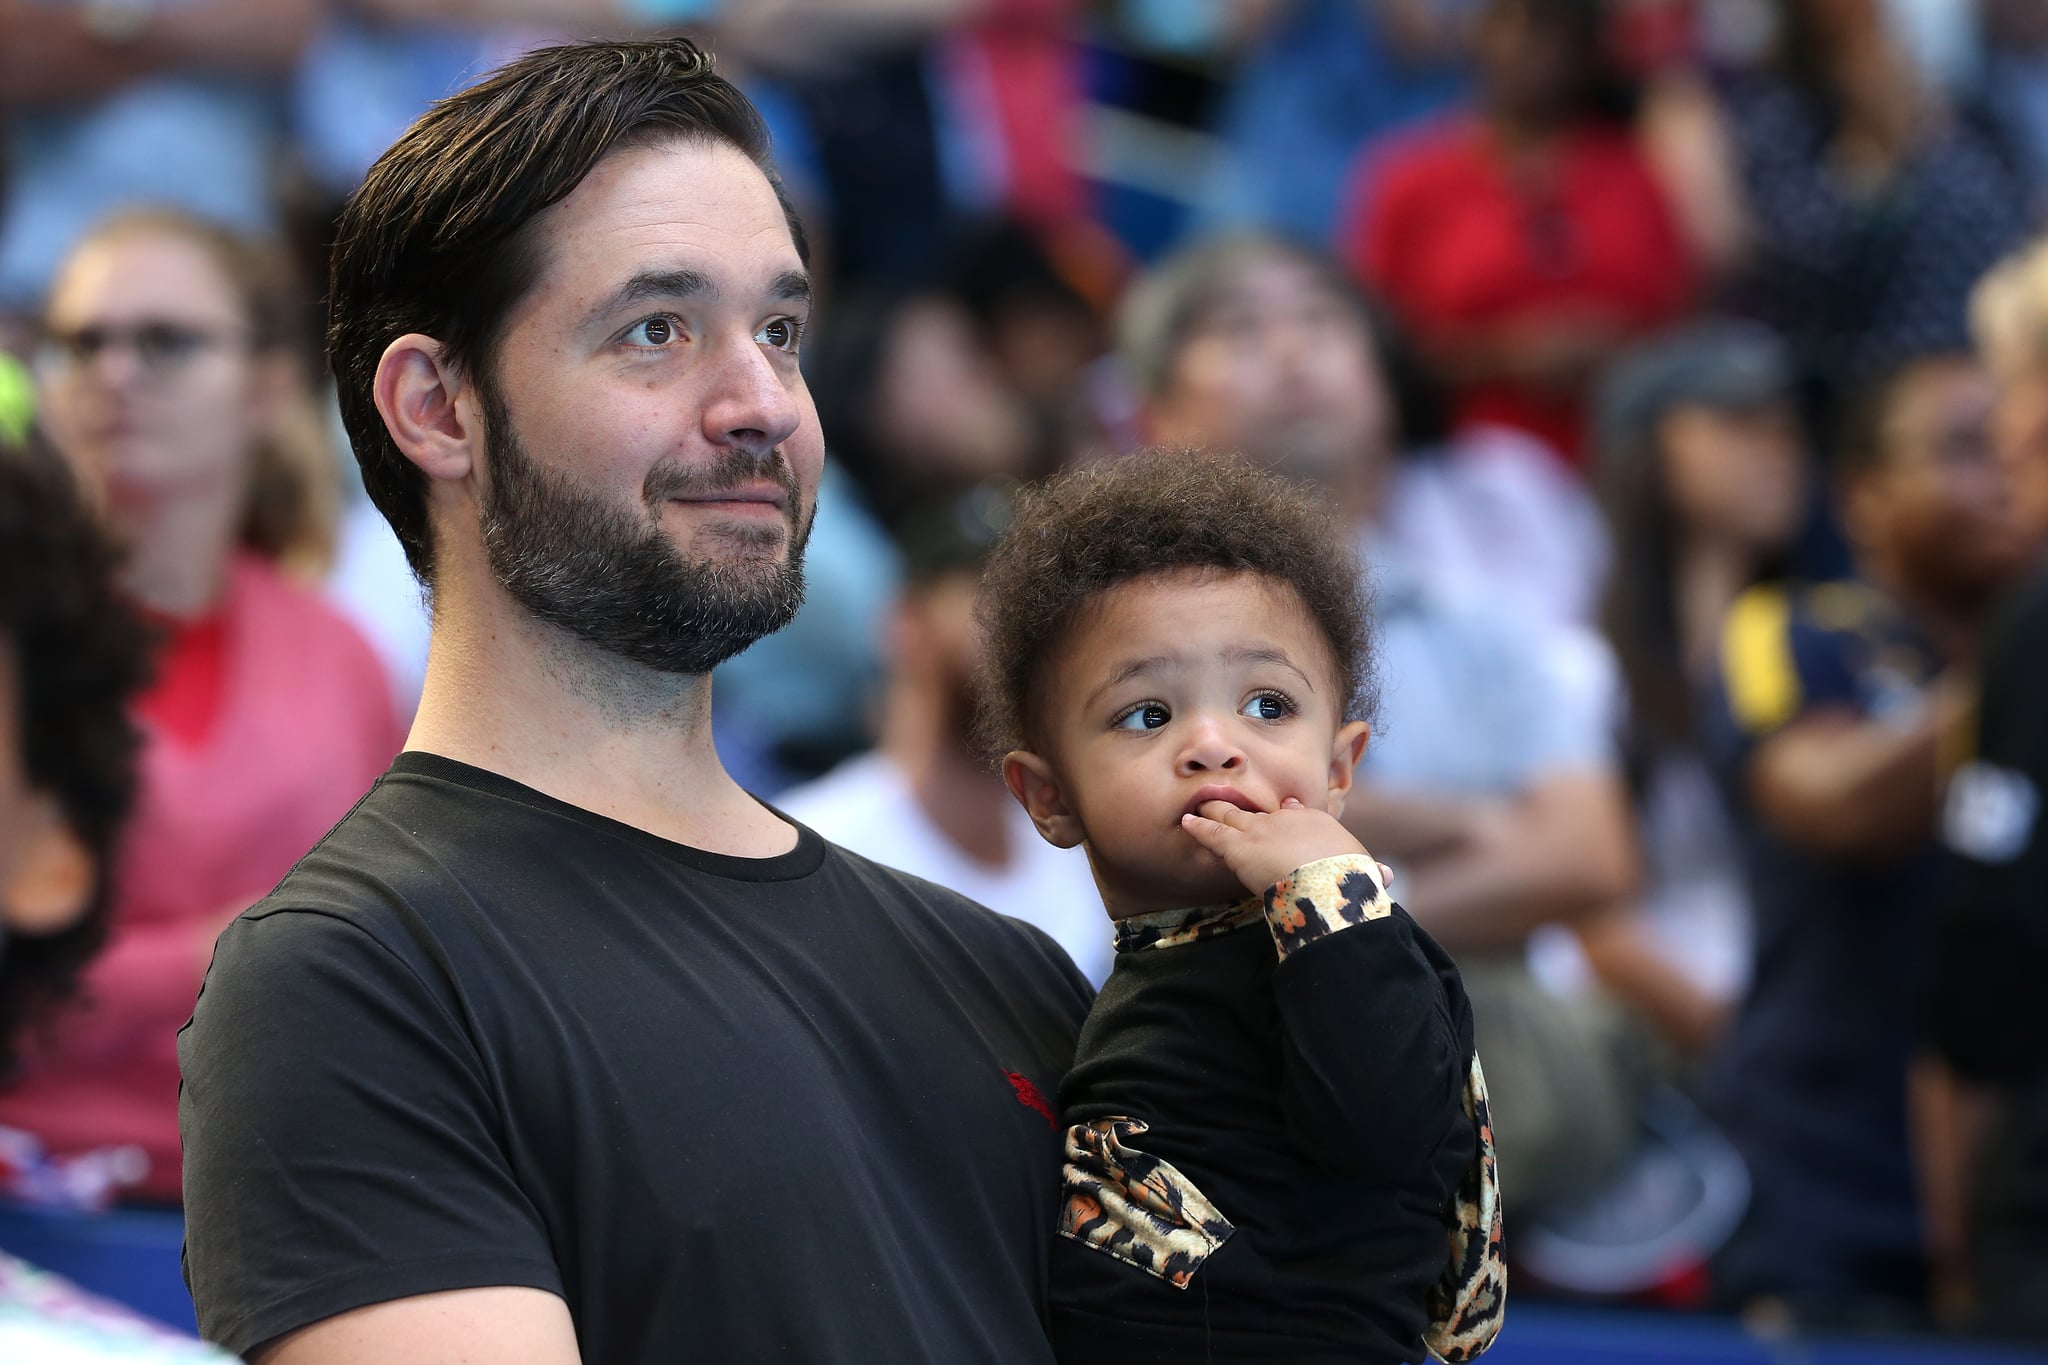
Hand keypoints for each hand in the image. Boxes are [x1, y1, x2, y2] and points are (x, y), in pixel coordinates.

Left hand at [1181, 797, 1387, 898]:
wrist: (1329, 880)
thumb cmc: (1351, 878)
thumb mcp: (1367, 871)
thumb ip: (1372, 872)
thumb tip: (1385, 876)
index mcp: (1315, 822)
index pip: (1295, 814)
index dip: (1285, 816)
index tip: (1282, 813)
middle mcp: (1284, 818)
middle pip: (1258, 809)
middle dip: (1242, 804)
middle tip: (1227, 799)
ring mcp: (1258, 829)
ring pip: (1230, 815)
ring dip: (1214, 809)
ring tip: (1200, 805)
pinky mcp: (1237, 847)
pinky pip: (1212, 834)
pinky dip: (1198, 828)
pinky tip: (1186, 822)